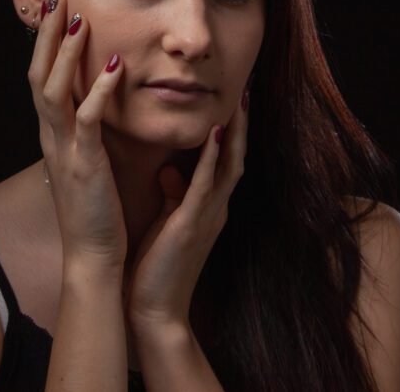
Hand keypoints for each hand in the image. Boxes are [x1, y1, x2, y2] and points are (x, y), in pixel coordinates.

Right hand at [28, 0, 127, 270]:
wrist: (94, 256)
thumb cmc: (97, 209)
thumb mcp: (89, 161)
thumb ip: (89, 130)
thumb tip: (98, 102)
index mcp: (54, 135)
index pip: (42, 78)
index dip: (46, 43)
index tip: (57, 8)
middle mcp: (51, 138)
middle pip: (38, 75)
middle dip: (46, 35)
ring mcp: (64, 151)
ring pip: (54, 91)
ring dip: (65, 55)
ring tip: (77, 21)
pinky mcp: (84, 165)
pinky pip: (87, 120)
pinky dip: (98, 91)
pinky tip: (116, 67)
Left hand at [124, 88, 248, 330]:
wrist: (154, 310)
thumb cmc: (156, 268)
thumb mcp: (167, 222)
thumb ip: (173, 195)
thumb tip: (169, 171)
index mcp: (208, 206)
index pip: (224, 160)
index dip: (231, 130)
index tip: (232, 99)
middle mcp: (215, 207)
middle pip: (235, 156)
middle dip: (241, 124)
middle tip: (245, 88)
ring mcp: (208, 215)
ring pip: (229, 166)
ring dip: (235, 133)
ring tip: (239, 101)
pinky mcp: (193, 225)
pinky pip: (207, 186)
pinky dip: (213, 158)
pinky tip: (215, 134)